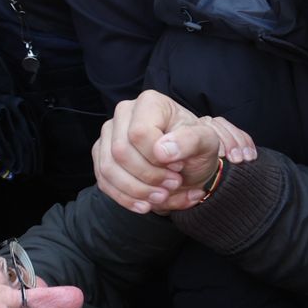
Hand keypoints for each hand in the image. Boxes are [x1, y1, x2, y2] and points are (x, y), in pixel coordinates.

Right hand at [91, 90, 255, 214]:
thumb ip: (190, 141)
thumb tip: (161, 151)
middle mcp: (124, 113)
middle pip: (121, 151)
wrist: (187, 165)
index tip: (178, 168)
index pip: (139, 134)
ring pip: (109, 169)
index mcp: (149, 102)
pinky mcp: (101, 156)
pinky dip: (125, 198)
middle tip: (173, 185)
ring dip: (136, 190)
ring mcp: (109, 135)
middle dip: (148, 177)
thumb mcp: (206, 142)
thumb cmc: (196, 149)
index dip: (157, 158)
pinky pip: (104, 181)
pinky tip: (145, 205)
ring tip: (161, 197)